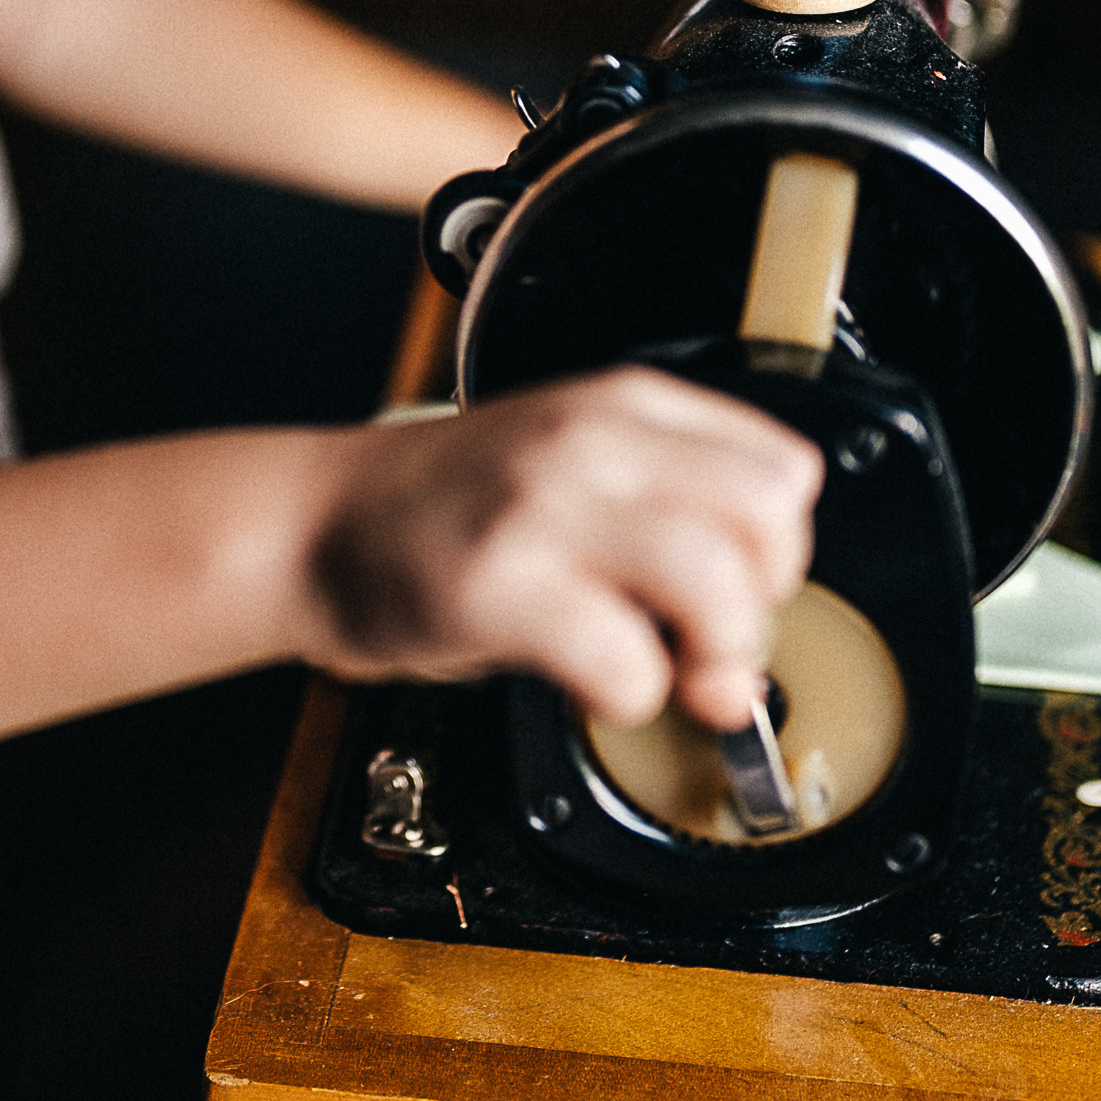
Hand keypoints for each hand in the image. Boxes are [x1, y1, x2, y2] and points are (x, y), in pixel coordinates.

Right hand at [308, 368, 821, 731]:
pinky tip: (587, 681)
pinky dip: (626, 695)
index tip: (733, 587)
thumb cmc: (444, 511)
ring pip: (715, 584)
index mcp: (622, 405)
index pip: (785, 471)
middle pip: (768, 525)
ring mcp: (543, 506)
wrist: (314, 522)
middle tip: (701, 639)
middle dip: (757, 606)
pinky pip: (626, 661)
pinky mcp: (498, 583)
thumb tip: (744, 667)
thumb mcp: (569, 475)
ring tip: (655, 668)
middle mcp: (591, 441)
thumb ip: (668, 540)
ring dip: (705, 656)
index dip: (776, 551)